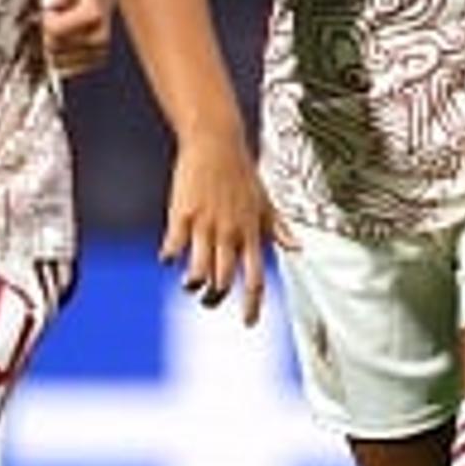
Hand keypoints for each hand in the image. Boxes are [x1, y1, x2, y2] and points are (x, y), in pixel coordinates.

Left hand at [33, 0, 109, 76]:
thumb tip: (51, 3)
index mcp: (94, 14)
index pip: (54, 29)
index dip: (48, 18)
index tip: (53, 9)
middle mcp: (100, 38)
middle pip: (53, 47)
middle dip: (48, 33)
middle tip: (57, 18)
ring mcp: (99, 53)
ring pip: (57, 61)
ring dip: (54, 45)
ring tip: (64, 28)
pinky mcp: (96, 64)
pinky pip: (65, 69)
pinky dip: (60, 57)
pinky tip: (66, 41)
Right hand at [159, 124, 284, 325]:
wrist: (216, 142)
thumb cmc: (242, 173)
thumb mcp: (265, 202)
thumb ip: (279, 229)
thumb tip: (298, 248)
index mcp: (251, 234)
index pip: (256, 279)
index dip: (252, 305)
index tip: (249, 323)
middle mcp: (230, 234)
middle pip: (224, 281)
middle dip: (214, 298)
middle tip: (208, 301)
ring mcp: (206, 225)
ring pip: (199, 270)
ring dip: (193, 284)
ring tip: (189, 284)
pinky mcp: (183, 214)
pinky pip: (173, 246)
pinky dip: (169, 258)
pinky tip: (167, 258)